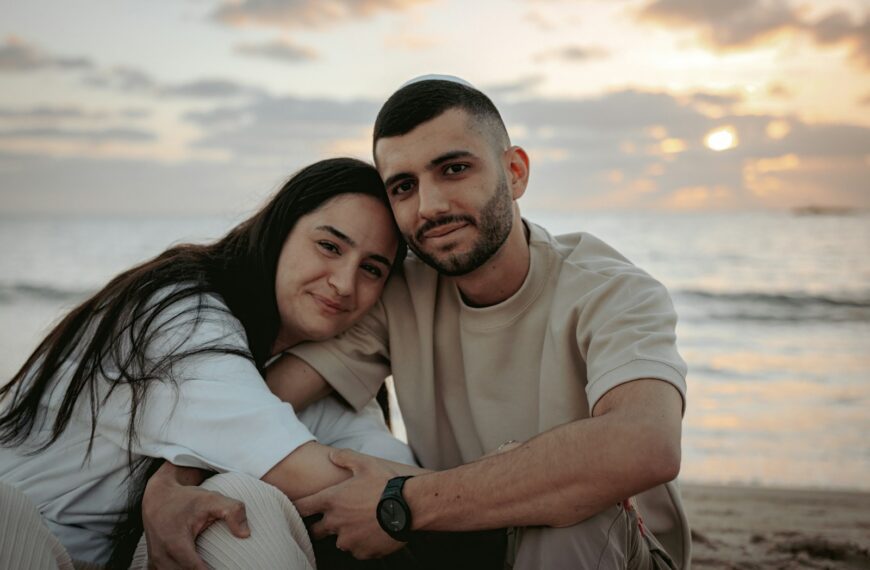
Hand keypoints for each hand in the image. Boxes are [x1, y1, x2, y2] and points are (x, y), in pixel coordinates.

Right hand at [142, 464, 249, 569]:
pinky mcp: (155, 565)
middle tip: (225, 566)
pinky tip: (198, 566)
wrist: (158, 497)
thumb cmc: (186, 499)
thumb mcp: (211, 499)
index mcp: (175, 543)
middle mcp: (162, 556)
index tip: (231, 569)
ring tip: (214, 566)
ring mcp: (156, 562)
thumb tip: (246, 534)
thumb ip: (232, 511)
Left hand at [294, 449, 423, 559]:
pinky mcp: (363, 552)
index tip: (296, 508)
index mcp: (331, 501)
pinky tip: (374, 531)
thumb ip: (345, 458)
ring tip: (363, 522)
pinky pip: (357, 550)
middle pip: (315, 531)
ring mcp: (349, 540)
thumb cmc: (386, 483)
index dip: (297, 507)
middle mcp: (335, 523)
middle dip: (321, 526)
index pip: (302, 508)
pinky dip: (362, 543)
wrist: (410, 507)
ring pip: (339, 541)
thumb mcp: (365, 464)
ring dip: (346, 534)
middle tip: (336, 517)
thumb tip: (332, 455)